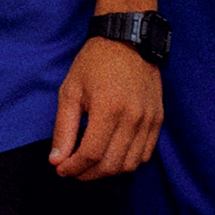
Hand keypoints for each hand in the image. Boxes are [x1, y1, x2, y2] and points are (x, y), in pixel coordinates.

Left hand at [50, 32, 163, 179]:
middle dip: (88, 174)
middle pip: (111, 165)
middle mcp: (132, 118)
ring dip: (108, 172)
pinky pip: (145, 154)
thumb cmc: (94, 63)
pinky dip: (127, 162)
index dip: (74, 168)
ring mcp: (148, 120)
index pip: (91, 154)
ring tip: (91, 166)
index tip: (61, 170)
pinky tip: (112, 155)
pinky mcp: (158, 119)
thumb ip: (63, 129)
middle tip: (73, 171)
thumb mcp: (70, 91)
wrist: (128, 39)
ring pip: (130, 164)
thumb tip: (56, 160)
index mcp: (108, 109)